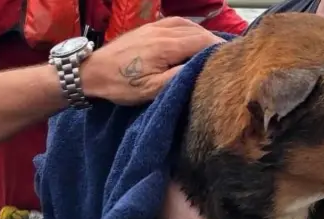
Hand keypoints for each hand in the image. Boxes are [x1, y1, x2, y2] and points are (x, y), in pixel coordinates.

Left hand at [82, 17, 224, 104]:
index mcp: (166, 46)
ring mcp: (155, 27)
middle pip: (198, 32)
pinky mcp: (148, 28)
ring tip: (214, 50)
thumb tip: (202, 69)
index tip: (232, 62)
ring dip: (204, 36)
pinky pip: (176, 23)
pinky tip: (194, 38)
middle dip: (215, 44)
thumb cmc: (120, 85)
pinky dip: (190, 30)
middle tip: (227, 59)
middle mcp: (163, 31)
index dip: (219, 52)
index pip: (203, 43)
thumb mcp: (152, 89)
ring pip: (188, 26)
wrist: (91, 72)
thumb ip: (179, 77)